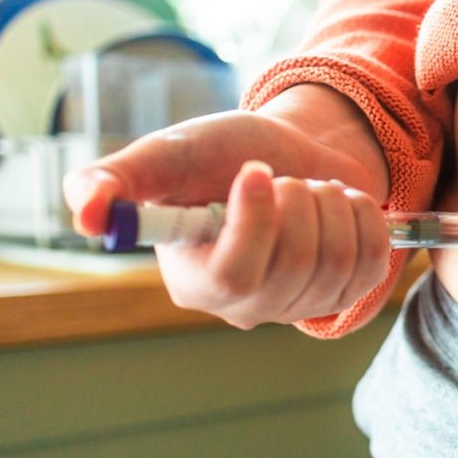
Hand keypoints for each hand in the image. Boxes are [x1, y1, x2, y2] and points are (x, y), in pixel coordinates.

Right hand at [63, 84, 390, 328]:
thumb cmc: (224, 155)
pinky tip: (341, 204)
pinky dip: (365, 216)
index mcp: (196, 281)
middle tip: (287, 178)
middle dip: (300, 202)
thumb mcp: (169, 156)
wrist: (289, 152)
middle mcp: (247, 305)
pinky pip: (374, 260)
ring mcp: (300, 305)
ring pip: (339, 261)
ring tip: (311, 188)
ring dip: (332, 204)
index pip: (234, 275)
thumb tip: (83, 213)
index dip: (256, 222)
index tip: (256, 170)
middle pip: (294, 266)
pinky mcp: (346, 292)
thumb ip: (119, 179)